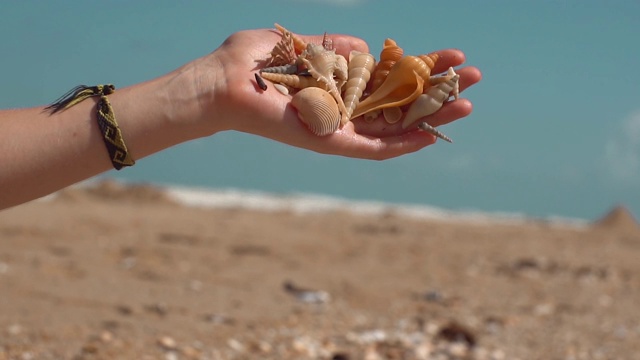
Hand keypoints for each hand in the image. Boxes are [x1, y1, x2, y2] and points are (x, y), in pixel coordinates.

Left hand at [200, 29, 481, 159]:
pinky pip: (372, 149)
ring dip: (431, 119)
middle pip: (402, 104)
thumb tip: (366, 47)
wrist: (221, 82)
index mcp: (339, 84)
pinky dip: (401, 145)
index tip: (452, 56)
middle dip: (438, 92)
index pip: (391, 78)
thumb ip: (332, 46)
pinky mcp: (330, 142)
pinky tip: (430, 136)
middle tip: (474, 78)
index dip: (422, 68)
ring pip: (395, 128)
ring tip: (467, 105)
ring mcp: (340, 127)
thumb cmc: (251, 62)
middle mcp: (345, 108)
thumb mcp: (299, 45)